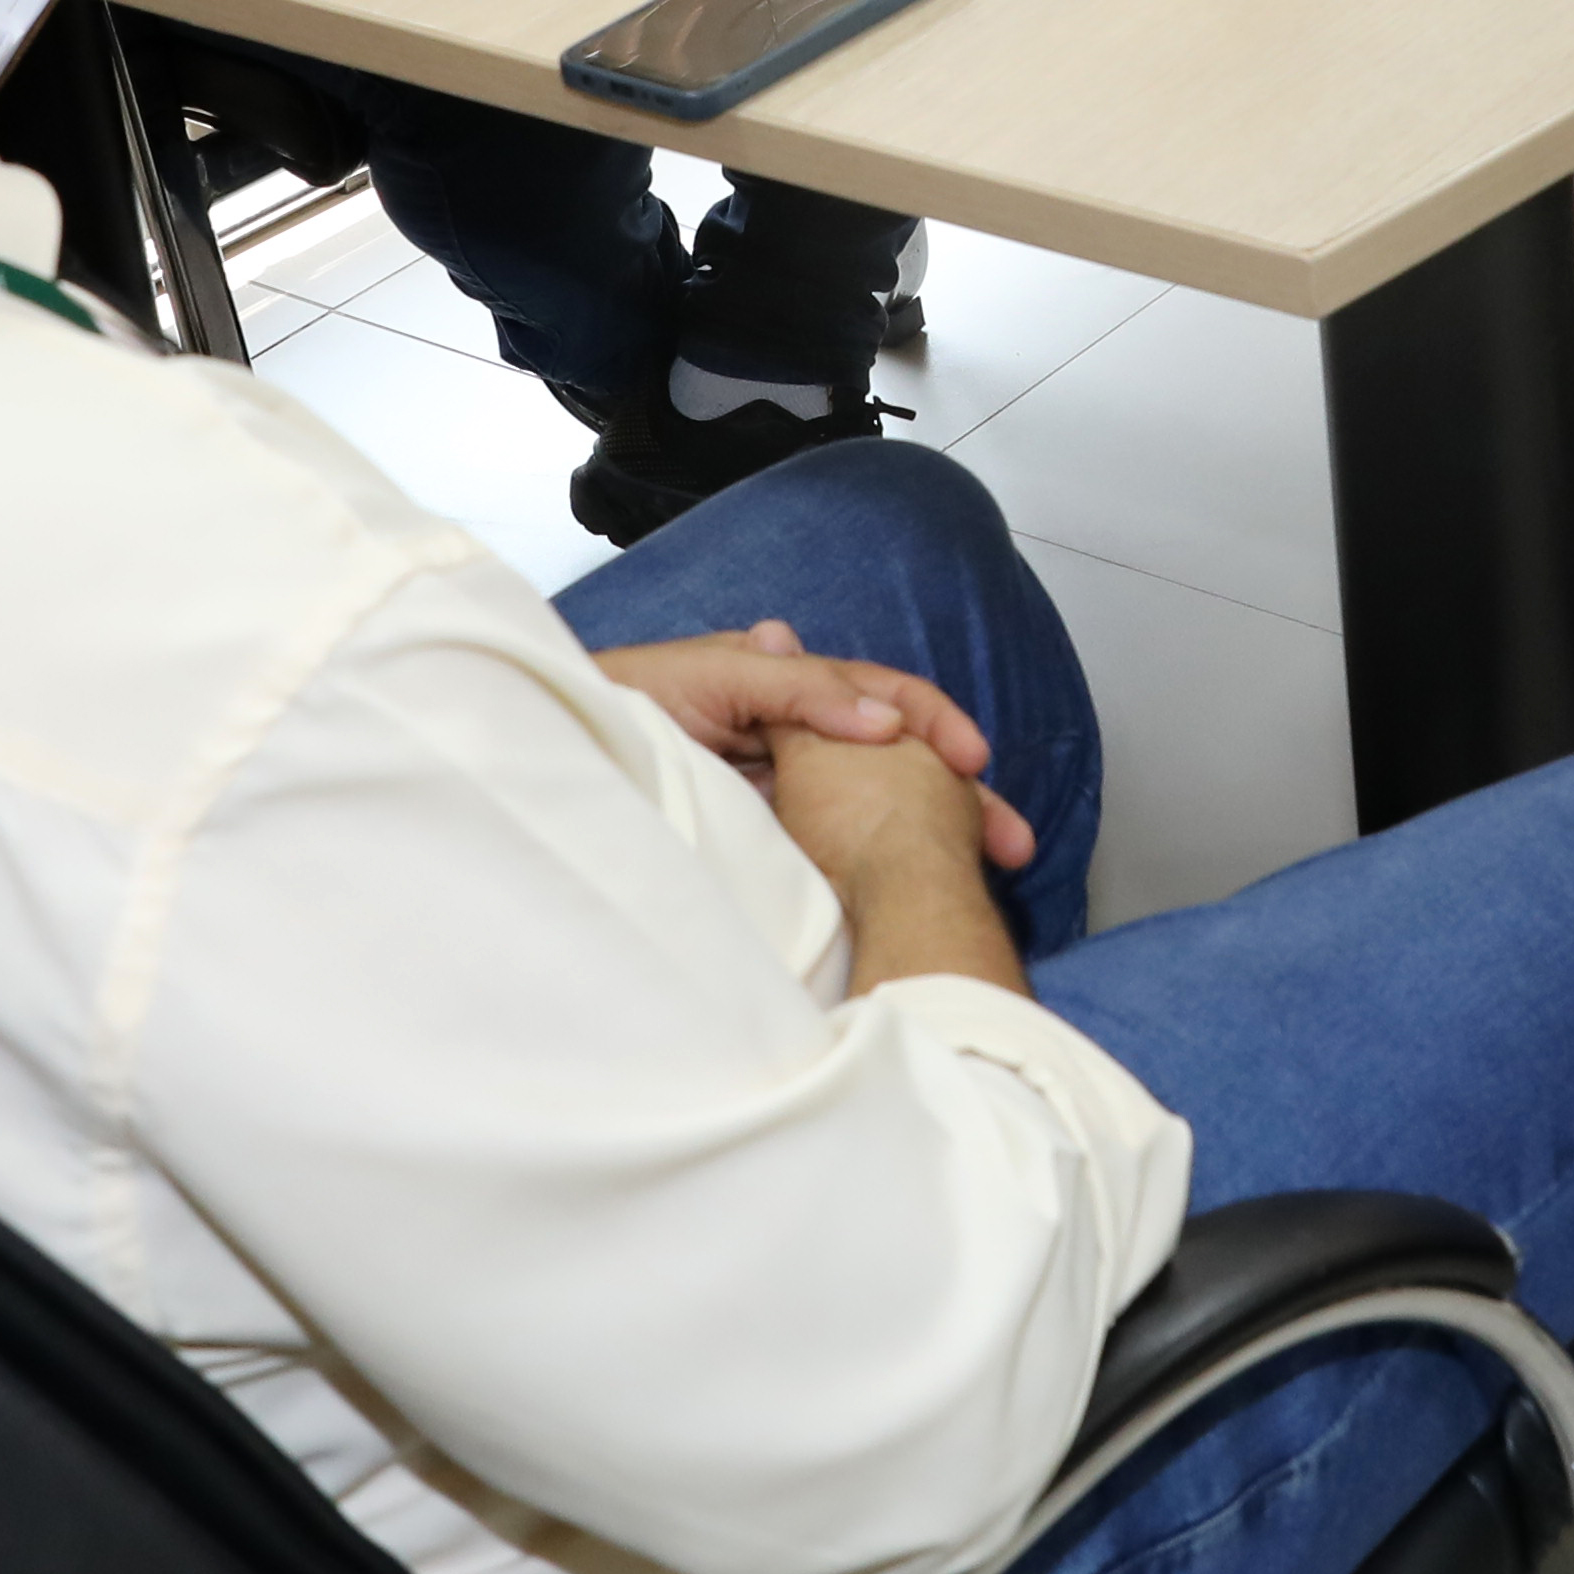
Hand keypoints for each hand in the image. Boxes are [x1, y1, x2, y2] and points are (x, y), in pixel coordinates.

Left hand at [598, 621, 1038, 872]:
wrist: (562, 755)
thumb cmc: (625, 703)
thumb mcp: (714, 678)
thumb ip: (798, 690)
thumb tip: (884, 720)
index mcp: (792, 687)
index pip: (885, 698)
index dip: (935, 725)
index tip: (973, 763)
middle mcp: (799, 735)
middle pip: (898, 759)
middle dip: (962, 796)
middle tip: (1011, 843)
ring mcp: (787, 789)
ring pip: (879, 807)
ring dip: (936, 836)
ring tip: (987, 875)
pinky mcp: (767, 838)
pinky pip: (836, 848)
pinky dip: (879, 868)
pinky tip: (910, 894)